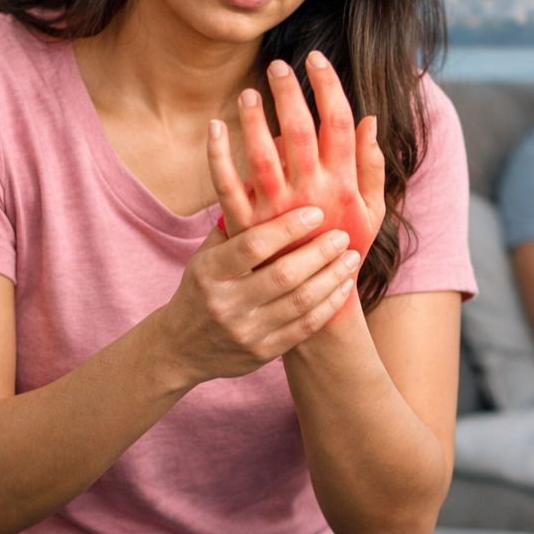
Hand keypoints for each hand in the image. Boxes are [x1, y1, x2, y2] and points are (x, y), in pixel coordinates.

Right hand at [160, 208, 362, 383]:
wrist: (181, 348)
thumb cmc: (202, 287)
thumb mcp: (206, 255)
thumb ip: (235, 224)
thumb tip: (265, 180)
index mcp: (210, 271)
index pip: (253, 246)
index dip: (288, 228)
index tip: (316, 212)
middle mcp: (227, 303)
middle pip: (284, 274)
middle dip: (319, 253)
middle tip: (342, 235)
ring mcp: (246, 331)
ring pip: (300, 302)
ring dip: (332, 277)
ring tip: (351, 257)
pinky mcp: (263, 352)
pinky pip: (305, 327)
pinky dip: (329, 304)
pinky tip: (344, 285)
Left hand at [209, 50, 385, 272]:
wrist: (314, 303)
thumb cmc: (345, 250)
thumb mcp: (372, 211)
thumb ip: (372, 167)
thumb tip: (369, 120)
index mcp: (344, 184)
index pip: (340, 123)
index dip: (329, 87)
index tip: (316, 60)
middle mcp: (313, 193)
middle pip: (303, 131)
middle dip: (291, 93)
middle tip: (279, 65)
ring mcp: (278, 210)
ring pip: (265, 154)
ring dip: (257, 119)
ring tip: (248, 91)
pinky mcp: (248, 226)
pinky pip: (228, 185)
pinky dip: (219, 155)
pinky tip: (215, 127)